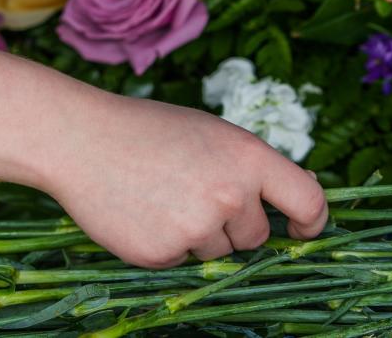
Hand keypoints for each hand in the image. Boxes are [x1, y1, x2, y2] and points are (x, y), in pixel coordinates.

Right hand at [45, 94, 327, 268]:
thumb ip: (253, 166)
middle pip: (256, 237)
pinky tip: (141, 212)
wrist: (80, 139)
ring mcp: (196, 228)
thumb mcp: (210, 132)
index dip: (311, 221)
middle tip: (190, 192)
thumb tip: (305, 192)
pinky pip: (180, 261)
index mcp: (248, 158)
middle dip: (232, 224)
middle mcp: (230, 196)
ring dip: (197, 235)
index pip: (309, 201)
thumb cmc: (147, 130)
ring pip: (217, 253)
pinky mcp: (163, 254)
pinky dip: (165, 244)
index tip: (302, 230)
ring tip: (159, 197)